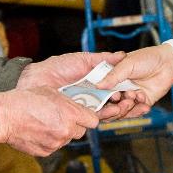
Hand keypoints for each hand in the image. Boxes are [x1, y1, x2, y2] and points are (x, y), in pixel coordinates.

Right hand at [0, 87, 99, 156]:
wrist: (6, 117)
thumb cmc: (26, 100)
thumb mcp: (51, 92)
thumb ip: (68, 103)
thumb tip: (76, 108)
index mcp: (70, 114)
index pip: (93, 121)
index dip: (88, 118)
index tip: (83, 116)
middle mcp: (66, 130)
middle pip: (81, 132)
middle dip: (74, 126)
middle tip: (62, 118)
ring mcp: (56, 143)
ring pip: (66, 139)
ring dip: (61, 133)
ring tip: (46, 123)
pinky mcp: (46, 152)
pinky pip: (54, 146)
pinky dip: (49, 141)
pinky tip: (38, 131)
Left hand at [17, 52, 148, 121]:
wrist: (37, 79)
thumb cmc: (56, 67)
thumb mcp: (83, 60)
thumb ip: (102, 59)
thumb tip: (121, 55)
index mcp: (93, 82)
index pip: (113, 86)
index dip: (125, 87)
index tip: (136, 86)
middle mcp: (90, 95)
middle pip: (112, 99)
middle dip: (124, 99)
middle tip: (135, 97)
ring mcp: (84, 105)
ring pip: (105, 109)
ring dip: (118, 107)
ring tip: (127, 104)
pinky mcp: (77, 114)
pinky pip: (93, 117)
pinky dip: (105, 113)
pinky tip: (114, 109)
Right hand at [96, 44, 172, 104]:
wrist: (168, 63)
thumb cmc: (147, 58)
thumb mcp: (127, 64)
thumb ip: (113, 75)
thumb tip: (98, 85)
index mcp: (113, 78)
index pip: (103, 91)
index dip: (102, 96)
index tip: (105, 96)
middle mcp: (121, 89)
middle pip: (112, 104)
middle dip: (115, 104)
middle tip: (120, 98)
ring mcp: (131, 96)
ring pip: (123, 110)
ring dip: (127, 106)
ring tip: (133, 96)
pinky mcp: (143, 102)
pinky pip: (137, 111)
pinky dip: (138, 109)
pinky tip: (143, 100)